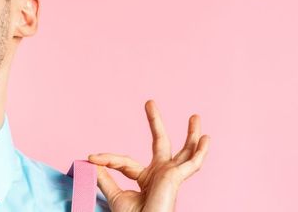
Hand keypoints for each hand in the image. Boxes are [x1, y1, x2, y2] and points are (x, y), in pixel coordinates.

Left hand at [88, 100, 209, 211]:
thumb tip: (92, 163)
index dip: (108, 159)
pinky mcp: (176, 178)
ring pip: (184, 152)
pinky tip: (205, 138)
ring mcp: (171, 176)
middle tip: (149, 102)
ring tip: (195, 117)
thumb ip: (106, 178)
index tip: (92, 157)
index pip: (126, 162)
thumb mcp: (115, 195)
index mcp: (146, 179)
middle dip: (156, 123)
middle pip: (160, 144)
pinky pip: (192, 163)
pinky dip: (200, 151)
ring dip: (191, 134)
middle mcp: (160, 175)